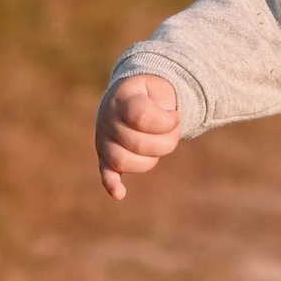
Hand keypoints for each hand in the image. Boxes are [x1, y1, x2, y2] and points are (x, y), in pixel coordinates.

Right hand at [95, 74, 181, 200]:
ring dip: (151, 158)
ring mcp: (104, 140)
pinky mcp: (105, 157)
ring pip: (124, 161)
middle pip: (138, 144)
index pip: (142, 117)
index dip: (167, 121)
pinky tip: (119, 194)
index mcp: (121, 100)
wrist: (130, 96)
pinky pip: (105, 172)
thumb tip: (172, 121)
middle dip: (165, 141)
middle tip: (172, 131)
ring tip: (159, 145)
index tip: (176, 115)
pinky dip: (111, 184)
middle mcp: (107, 120)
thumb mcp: (158, 87)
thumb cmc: (150, 94)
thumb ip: (164, 101)